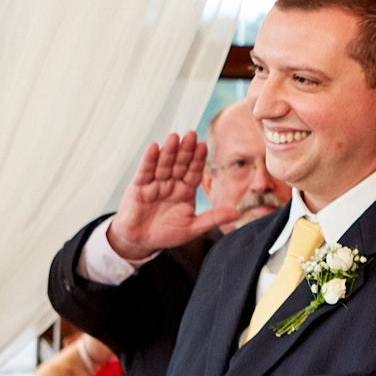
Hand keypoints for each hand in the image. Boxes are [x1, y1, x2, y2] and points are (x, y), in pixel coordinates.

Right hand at [106, 133, 240, 260]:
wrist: (140, 241)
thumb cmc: (167, 234)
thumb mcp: (192, 228)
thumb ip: (212, 219)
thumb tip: (238, 214)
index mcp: (186, 190)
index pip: (194, 172)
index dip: (198, 159)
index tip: (204, 145)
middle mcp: (172, 183)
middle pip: (180, 164)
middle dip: (186, 150)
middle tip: (192, 134)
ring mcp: (155, 183)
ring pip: (164, 164)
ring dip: (169, 151)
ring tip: (175, 136)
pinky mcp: (138, 187)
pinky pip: (145, 171)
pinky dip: (149, 160)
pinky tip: (154, 147)